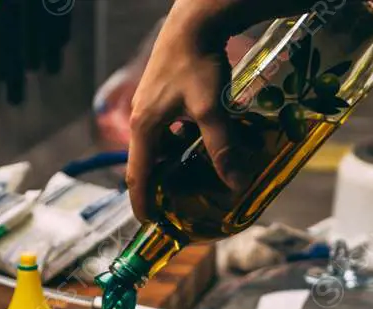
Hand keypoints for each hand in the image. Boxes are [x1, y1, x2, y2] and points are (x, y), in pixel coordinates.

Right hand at [125, 0, 249, 221]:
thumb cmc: (197, 63)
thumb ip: (221, 148)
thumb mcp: (210, 109)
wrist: (194, 20)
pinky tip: (201, 143)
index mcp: (145, 127)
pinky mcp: (162, 93)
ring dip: (173, 163)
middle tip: (176, 205)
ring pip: (159, 145)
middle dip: (160, 185)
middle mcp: (142, 118)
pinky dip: (180, 142)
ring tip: (192, 178)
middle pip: (147, 162)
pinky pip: (167, 128)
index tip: (150, 223)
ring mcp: (150, 104)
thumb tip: (235, 184)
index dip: (142, 203)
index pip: (137, 176)